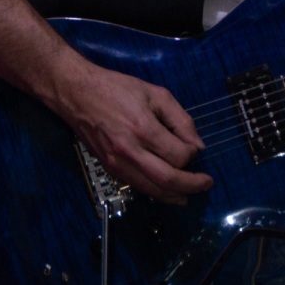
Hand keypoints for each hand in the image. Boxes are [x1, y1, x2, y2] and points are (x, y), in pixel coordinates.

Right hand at [50, 61, 211, 203]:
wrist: (77, 94)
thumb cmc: (117, 89)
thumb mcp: (156, 94)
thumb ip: (181, 119)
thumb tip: (197, 146)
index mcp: (143, 128)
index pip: (178, 155)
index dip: (193, 155)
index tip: (196, 149)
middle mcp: (130, 151)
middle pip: (167, 179)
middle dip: (192, 185)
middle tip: (206, 184)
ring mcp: (117, 163)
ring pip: (151, 190)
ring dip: (175, 195)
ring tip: (190, 194)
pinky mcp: (109, 168)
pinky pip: (137, 186)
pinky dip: (155, 192)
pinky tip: (167, 191)